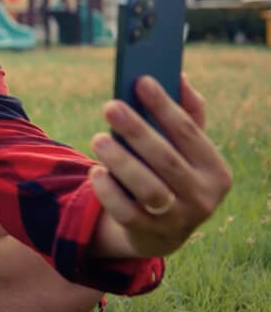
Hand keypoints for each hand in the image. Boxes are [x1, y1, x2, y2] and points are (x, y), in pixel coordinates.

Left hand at [89, 74, 232, 258]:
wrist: (161, 229)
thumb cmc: (170, 173)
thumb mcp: (183, 149)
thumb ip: (186, 114)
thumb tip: (179, 77)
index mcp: (215, 170)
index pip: (190, 133)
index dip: (165, 106)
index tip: (141, 81)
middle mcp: (203, 197)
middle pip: (167, 160)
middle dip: (137, 130)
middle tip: (110, 106)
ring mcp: (178, 220)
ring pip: (148, 189)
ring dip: (121, 161)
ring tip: (98, 139)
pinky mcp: (149, 234)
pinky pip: (126, 212)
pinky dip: (109, 191)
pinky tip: (96, 172)